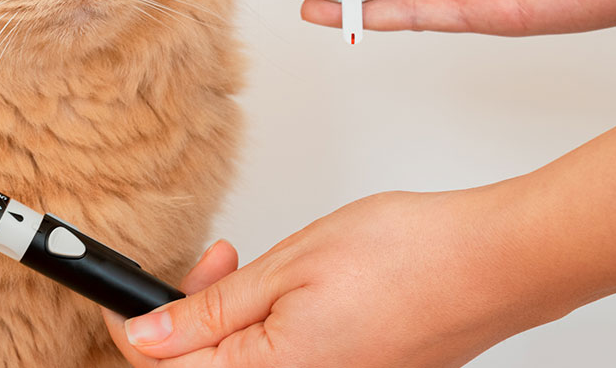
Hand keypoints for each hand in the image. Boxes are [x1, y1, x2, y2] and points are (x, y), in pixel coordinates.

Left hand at [102, 190, 538, 367]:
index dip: (133, 330)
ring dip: (228, 319)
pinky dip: (265, 329)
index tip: (123, 294)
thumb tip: (147, 337)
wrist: (492, 263)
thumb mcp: (290, 268)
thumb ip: (210, 313)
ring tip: (252, 266)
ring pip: (240, 364)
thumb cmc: (408, 259)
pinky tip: (286, 291)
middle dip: (187, 317)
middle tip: (215, 263)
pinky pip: (280, 363)